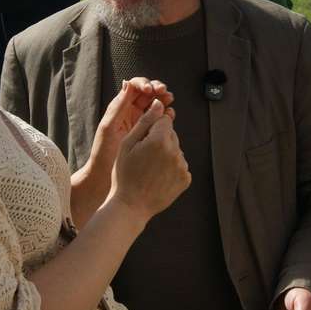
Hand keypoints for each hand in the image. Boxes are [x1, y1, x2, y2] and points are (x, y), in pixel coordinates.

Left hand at [90, 78, 173, 175]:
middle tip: (164, 92)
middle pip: (148, 92)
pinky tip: (171, 114)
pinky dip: (166, 114)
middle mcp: (131, 111)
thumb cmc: (103, 152)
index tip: (150, 90)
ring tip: (170, 99)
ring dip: (164, 99)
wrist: (105, 176)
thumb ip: (118, 106)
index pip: (134, 87)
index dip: (144, 84)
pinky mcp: (149, 133)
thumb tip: (128, 83)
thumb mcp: (109, 127)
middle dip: (157, 88)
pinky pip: (160, 119)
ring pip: (156, 104)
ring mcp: (141, 122)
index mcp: (120, 107)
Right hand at [110, 99, 189, 221]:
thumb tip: (159, 104)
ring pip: (176, 150)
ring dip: (166, 154)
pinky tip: (158, 177)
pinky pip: (180, 165)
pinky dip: (171, 168)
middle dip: (160, 140)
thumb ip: (145, 121)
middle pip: (171, 134)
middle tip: (144, 156)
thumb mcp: (127, 144)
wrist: (131, 206)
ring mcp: (182, 166)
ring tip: (150, 169)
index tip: (143, 140)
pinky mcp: (186, 179)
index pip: (165, 119)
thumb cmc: (124, 174)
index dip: (152, 128)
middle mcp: (175, 151)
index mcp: (159, 140)